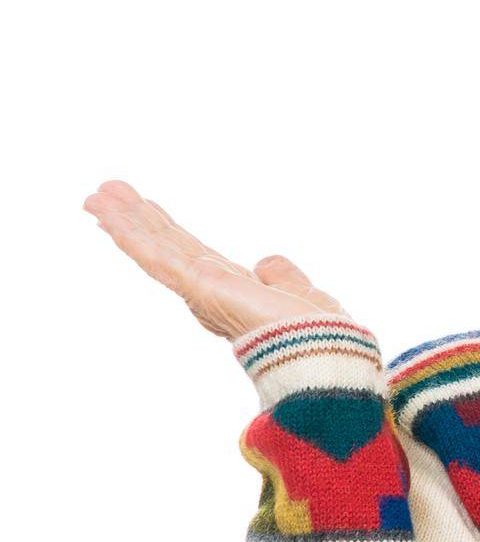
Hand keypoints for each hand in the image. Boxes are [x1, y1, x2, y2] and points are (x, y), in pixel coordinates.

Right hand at [82, 179, 346, 341]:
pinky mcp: (198, 287)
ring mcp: (201, 289)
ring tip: (95, 196)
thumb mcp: (304, 294)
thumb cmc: (320, 336)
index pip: (188, 252)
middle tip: (107, 191)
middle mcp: (210, 290)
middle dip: (136, 218)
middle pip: (166, 244)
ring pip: (155, 248)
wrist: (322, 351)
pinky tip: (106, 216)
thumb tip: (268, 263)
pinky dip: (130, 235)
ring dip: (124, 221)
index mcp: (232, 290)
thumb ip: (284, 277)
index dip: (164, 230)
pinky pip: (156, 257)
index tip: (145, 208)